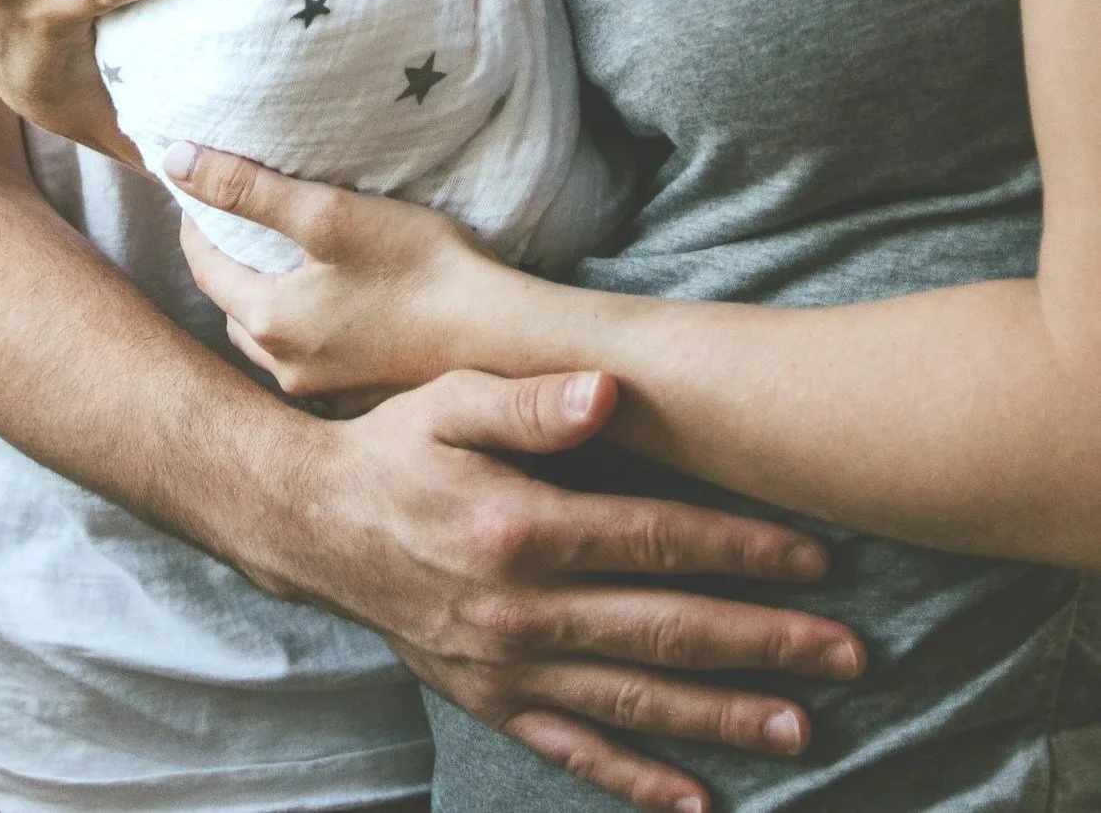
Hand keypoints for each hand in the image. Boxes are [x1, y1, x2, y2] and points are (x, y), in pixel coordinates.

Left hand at [172, 143, 493, 399]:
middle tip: (233, 225)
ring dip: (263, 302)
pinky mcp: (361, 398)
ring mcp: (325, 393)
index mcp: (270, 324)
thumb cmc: (420, 269)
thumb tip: (174, 161)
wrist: (504, 342)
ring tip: (278, 263)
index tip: (197, 192)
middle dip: (226, 267)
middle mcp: (287, 370)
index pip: (204, 269)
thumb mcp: (328, 213)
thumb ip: (248, 188)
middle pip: (233, 309)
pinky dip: (303, 330)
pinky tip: (330, 308)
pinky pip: (311, 360)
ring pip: (270, 341)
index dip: (197, 224)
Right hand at [274, 370, 862, 812]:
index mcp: (520, 527)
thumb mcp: (449, 400)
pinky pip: (576, 751)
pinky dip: (639, 782)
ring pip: (635, 700)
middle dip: (765, 641)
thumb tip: (608, 391)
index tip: (813, 555)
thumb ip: (531, 399)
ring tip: (804, 723)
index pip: (654, 540)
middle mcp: (521, 609)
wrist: (312, 523)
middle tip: (851, 652)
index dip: (739, 547)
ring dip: (724, 713)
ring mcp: (508, 667)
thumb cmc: (392, 445)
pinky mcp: (492, 702)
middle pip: (665, 628)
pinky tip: (700, 800)